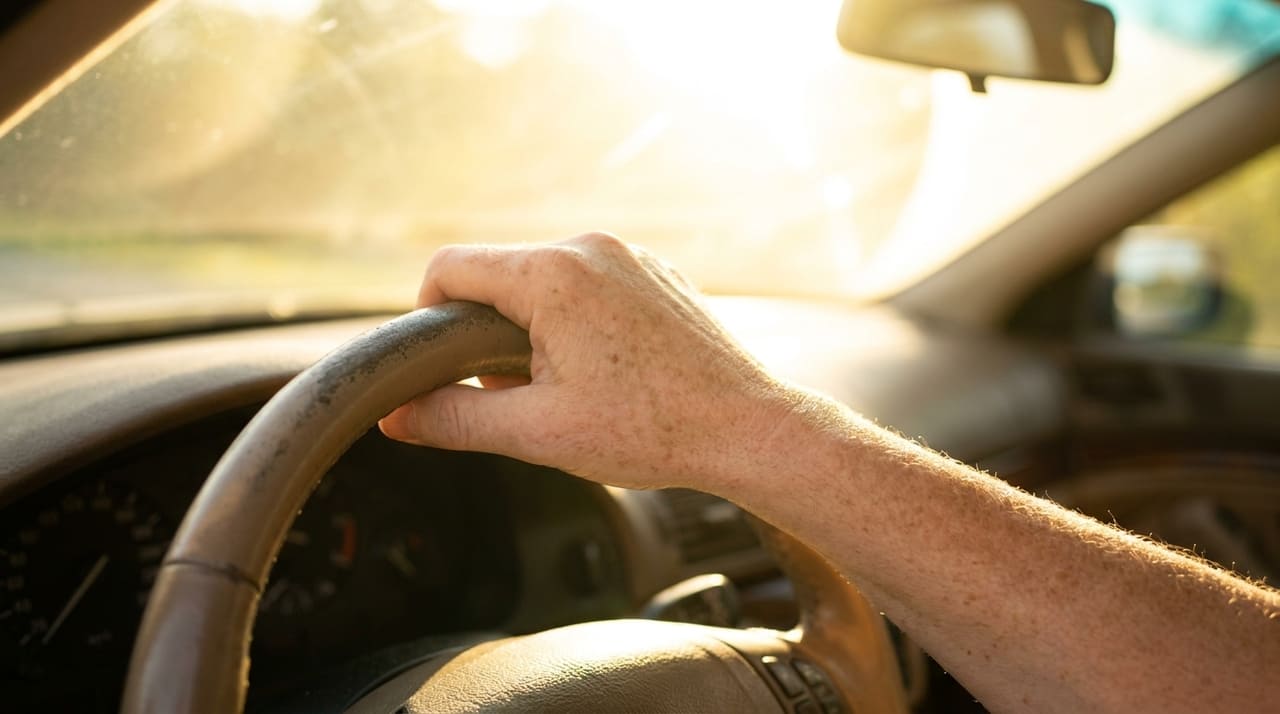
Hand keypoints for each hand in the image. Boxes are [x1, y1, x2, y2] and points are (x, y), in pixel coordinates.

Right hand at [379, 232, 798, 490]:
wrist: (746, 428)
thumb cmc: (652, 429)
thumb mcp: (537, 432)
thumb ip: (455, 419)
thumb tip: (397, 416)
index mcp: (554, 274)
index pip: (450, 267)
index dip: (429, 316)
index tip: (444, 365)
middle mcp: (591, 247)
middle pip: (499, 273)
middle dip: (489, 332)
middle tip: (516, 392)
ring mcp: (630, 256)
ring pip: (546, 279)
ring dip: (534, 328)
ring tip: (569, 388)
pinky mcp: (656, 272)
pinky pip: (590, 283)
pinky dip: (577, 321)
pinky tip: (605, 373)